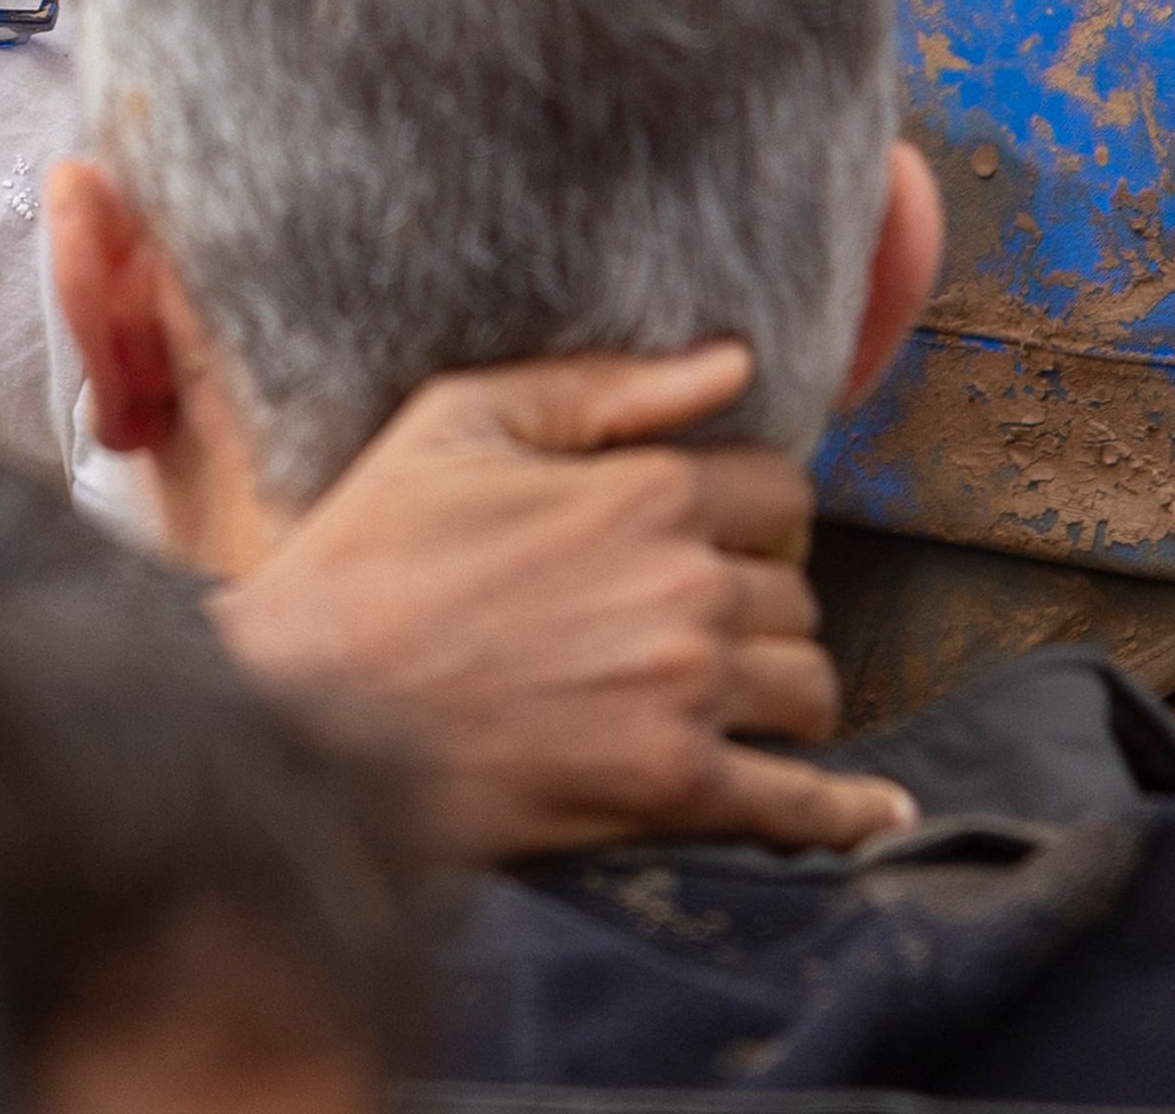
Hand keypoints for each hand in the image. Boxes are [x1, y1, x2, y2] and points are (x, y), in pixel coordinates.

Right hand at [211, 343, 916, 860]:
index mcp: (644, 492)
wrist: (304, 706)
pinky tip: (870, 809)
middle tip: (674, 615)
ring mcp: (686, 694)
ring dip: (774, 686)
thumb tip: (735, 363)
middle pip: (797, 591)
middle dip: (749, 599)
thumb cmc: (366, 556)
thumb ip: (599, 387)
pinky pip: (803, 804)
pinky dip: (846, 810)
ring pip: (809, 685)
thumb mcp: (453, 426)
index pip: (779, 492)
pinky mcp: (672, 789)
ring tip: (710, 688)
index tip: (693, 535)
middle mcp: (686, 590)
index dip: (741, 511)